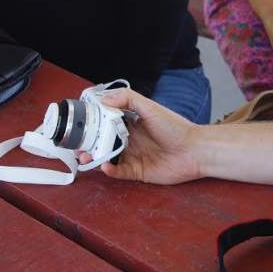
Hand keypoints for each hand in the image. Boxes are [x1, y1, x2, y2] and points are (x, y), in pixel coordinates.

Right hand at [78, 87, 201, 183]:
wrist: (195, 151)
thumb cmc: (176, 127)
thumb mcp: (150, 107)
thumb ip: (128, 99)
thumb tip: (103, 99)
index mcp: (132, 123)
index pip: (108, 121)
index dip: (94, 123)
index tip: (81, 122)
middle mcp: (131, 139)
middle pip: (104, 141)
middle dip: (89, 142)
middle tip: (77, 143)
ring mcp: (134, 156)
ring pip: (108, 157)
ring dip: (95, 157)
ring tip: (86, 157)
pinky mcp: (138, 172)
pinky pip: (119, 172)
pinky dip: (110, 170)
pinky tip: (106, 166)